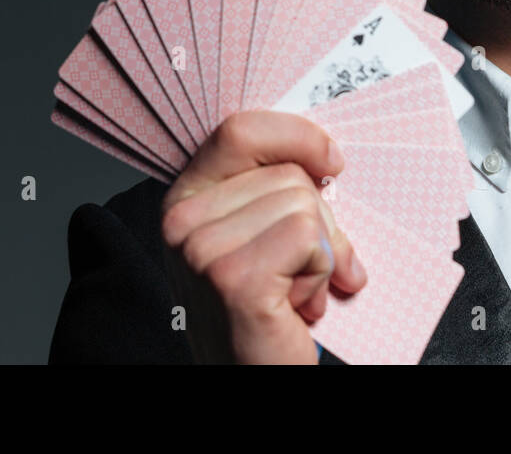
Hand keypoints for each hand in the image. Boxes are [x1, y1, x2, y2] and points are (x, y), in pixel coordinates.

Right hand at [160, 110, 367, 362]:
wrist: (255, 380)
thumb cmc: (264, 317)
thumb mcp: (262, 239)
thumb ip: (277, 193)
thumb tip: (326, 158)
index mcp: (184, 200)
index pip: (240, 130)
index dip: (296, 136)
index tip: (329, 160)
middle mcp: (181, 220)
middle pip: (286, 172)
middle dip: (318, 222)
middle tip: (299, 271)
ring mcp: (201, 248)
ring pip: (303, 205)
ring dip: (318, 256)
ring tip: (291, 293)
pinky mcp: (233, 277)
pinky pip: (308, 238)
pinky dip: (319, 274)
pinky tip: (295, 306)